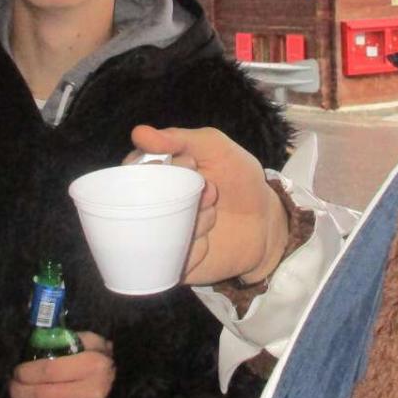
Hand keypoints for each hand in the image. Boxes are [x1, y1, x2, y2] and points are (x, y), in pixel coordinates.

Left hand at [9, 332, 113, 397]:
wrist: (134, 385)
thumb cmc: (108, 360)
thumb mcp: (94, 341)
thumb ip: (70, 339)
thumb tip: (40, 342)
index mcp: (93, 366)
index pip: (49, 371)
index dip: (27, 373)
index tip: (17, 372)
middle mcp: (93, 393)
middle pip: (44, 397)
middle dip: (20, 393)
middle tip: (12, 389)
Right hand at [129, 125, 288, 286]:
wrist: (266, 223)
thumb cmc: (238, 179)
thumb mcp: (215, 147)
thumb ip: (179, 138)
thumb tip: (139, 133)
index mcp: (155, 176)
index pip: (132, 171)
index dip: (157, 168)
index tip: (191, 164)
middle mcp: (151, 206)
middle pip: (138, 203)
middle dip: (176, 195)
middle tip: (209, 189)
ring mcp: (159, 236)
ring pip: (153, 232)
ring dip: (188, 221)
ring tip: (213, 214)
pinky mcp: (169, 264)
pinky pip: (166, 260)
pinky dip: (191, 247)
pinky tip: (208, 240)